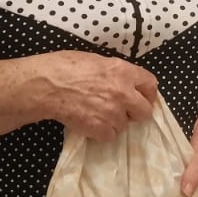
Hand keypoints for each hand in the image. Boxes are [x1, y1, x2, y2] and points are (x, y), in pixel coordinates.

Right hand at [35, 51, 158, 140]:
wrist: (46, 85)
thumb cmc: (65, 66)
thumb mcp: (95, 60)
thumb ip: (115, 72)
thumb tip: (122, 82)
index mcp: (123, 71)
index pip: (150, 84)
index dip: (146, 93)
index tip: (141, 97)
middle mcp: (123, 92)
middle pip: (145, 111)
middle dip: (135, 112)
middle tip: (122, 110)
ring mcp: (113, 112)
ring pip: (124, 125)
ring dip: (114, 122)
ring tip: (96, 113)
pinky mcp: (100, 128)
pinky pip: (110, 136)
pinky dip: (101, 132)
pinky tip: (89, 122)